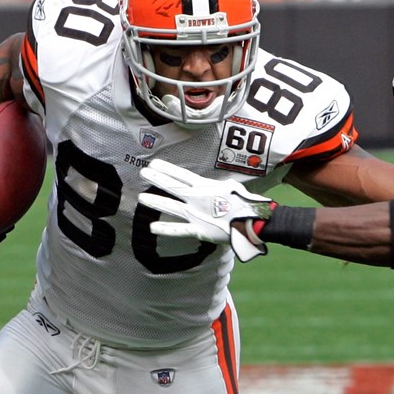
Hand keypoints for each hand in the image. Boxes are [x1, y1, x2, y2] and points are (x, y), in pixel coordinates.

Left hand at [138, 159, 273, 261]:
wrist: (251, 221)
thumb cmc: (245, 203)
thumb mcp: (231, 187)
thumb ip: (218, 187)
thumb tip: (216, 186)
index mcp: (205, 186)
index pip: (181, 175)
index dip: (167, 169)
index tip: (154, 163)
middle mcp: (197, 198)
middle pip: (172, 186)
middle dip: (157, 179)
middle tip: (143, 173)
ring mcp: (196, 214)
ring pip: (171, 206)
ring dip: (155, 202)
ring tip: (141, 198)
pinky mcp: (199, 230)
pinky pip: (179, 230)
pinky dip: (166, 228)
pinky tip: (152, 227)